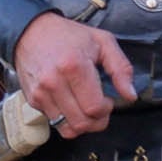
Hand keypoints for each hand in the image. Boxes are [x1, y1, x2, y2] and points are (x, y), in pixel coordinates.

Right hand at [13, 13, 136, 135]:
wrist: (31, 31)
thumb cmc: (69, 35)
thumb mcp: (103, 41)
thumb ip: (121, 69)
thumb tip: (130, 96)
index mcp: (74, 66)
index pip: (94, 108)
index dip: (107, 109)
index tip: (108, 99)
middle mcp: (54, 82)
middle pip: (82, 123)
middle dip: (97, 121)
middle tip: (100, 107)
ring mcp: (41, 93)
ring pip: (68, 129)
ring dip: (83, 124)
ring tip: (86, 107)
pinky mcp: (33, 100)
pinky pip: (55, 123)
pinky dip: (67, 119)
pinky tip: (71, 103)